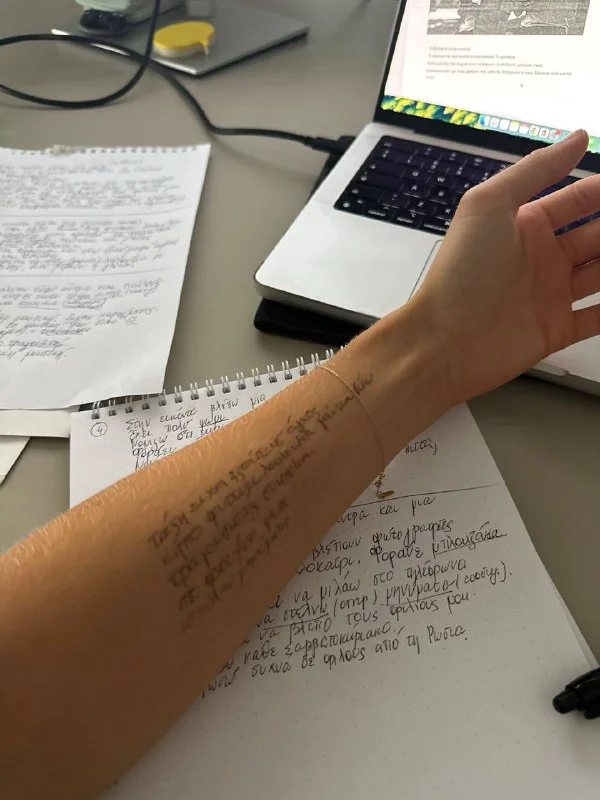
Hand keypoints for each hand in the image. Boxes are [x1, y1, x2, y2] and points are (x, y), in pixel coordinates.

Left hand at [413, 129, 599, 404]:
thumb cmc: (461, 272)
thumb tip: (579, 137)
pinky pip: (599, 316)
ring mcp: (552, 294)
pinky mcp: (558, 329)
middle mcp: (543, 257)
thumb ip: (534, 171)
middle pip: (597, 235)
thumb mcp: (488, 206)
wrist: (444, 342)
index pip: (579, 199)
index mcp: (526, 225)